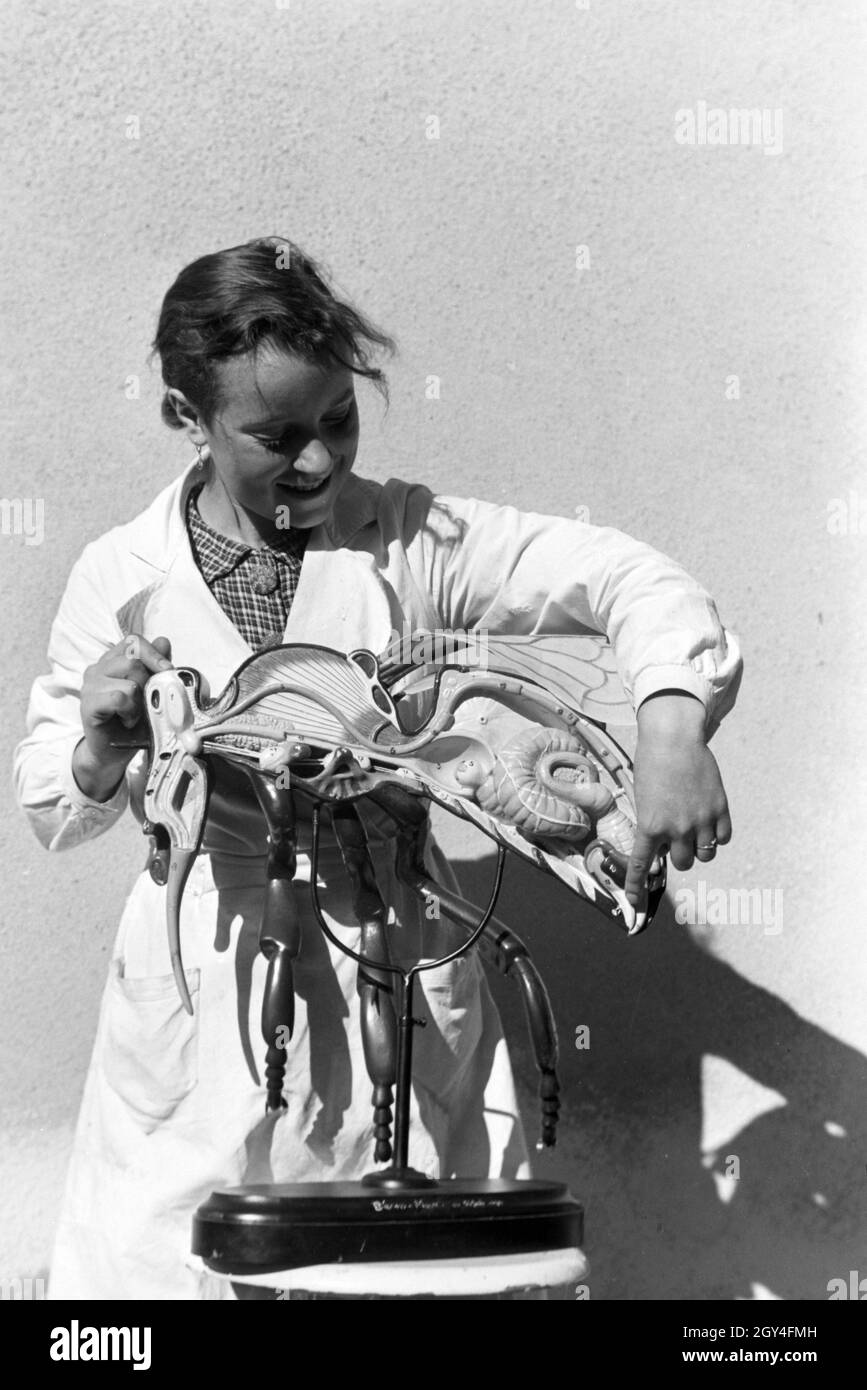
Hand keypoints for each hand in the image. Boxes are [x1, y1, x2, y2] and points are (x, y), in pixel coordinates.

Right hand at [72, 635, 172, 801]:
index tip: (168, 670)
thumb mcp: (152, 692)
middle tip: (149, 700)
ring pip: (129, 676)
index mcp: (113, 660)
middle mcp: (98, 668)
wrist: (113, 753)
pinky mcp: (88, 703)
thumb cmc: (134, 721)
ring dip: (141, 698)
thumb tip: (163, 641)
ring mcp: (90, 685)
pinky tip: (128, 720)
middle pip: (134, 658)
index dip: (154, 653)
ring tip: (137, 713)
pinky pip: (119, 697)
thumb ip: (157, 668)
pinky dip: (131, 710)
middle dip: (150, 680)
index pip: (134, 640)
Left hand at [624, 692, 731, 906]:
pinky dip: (716, 835)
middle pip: (683, 863)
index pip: (642, 865)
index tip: (633, 907)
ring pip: (704, 855)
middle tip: (676, 836)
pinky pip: (723, 838)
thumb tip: (665, 847)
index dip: (637, 888)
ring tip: (693, 827)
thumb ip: (653, 824)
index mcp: (650, 825)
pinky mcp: (720, 809)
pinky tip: (709, 820)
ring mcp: (701, 820)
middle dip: (679, 854)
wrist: (673, 738)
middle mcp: (676, 828)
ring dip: (698, 847)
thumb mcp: (643, 798)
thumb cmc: (651, 764)